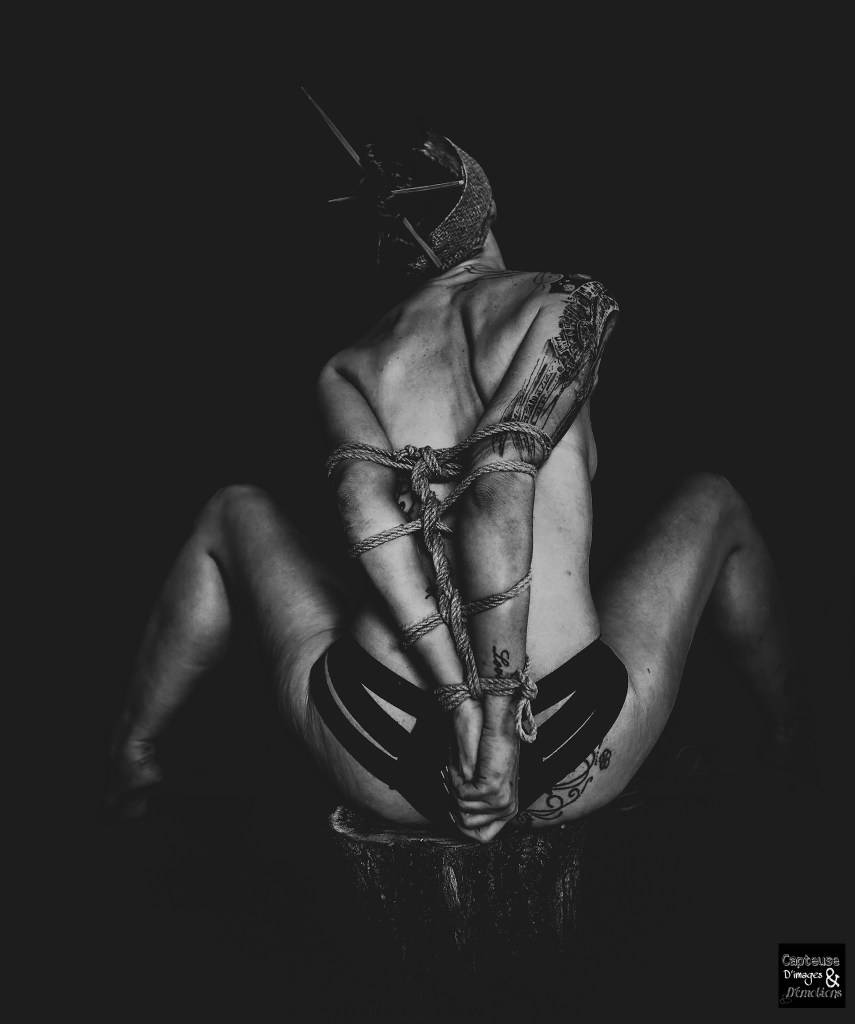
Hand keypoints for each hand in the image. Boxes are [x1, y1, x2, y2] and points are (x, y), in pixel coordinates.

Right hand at [450, 697, 519, 842]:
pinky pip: (462, 795)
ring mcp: (501, 801)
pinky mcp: (492, 789)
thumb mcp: (483, 782)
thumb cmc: (485, 751)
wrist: (491, 726)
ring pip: (462, 810)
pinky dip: (453, 781)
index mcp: (508, 808)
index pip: (483, 837)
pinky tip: (456, 767)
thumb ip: (477, 803)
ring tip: (454, 771)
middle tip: (450, 784)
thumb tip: (459, 820)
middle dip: (454, 807)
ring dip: (453, 789)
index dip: (462, 827)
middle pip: (469, 828)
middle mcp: (508, 808)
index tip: (451, 808)